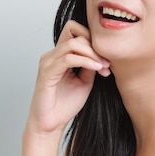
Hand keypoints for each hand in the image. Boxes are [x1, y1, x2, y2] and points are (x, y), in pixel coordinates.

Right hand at [26, 20, 109, 134]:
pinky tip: (97, 68)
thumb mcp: (85, 81)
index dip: (93, 39)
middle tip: (108, 63)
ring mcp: (47, 62)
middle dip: (95, 46)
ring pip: (73, 43)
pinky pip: (68, 58)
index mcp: (59, 55)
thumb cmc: (65, 105)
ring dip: (93, 53)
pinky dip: (86, 61)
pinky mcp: (47, 73)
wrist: (51, 125)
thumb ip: (90, 64)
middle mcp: (51, 55)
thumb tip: (101, 53)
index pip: (75, 31)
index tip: (107, 58)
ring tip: (104, 67)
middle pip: (75, 33)